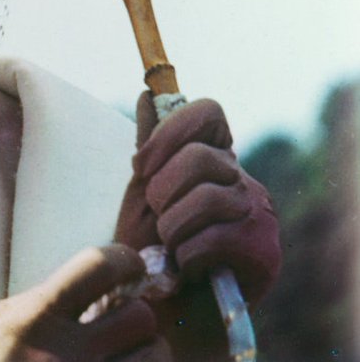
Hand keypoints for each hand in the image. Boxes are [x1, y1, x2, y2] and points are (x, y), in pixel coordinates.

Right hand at [0, 243, 171, 361]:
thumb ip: (36, 302)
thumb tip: (87, 288)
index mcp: (34, 320)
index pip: (99, 267)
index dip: (125, 261)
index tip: (130, 268)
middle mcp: (66, 357)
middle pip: (141, 318)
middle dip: (136, 321)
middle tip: (122, 328)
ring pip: (155, 360)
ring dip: (142, 357)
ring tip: (120, 357)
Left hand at [116, 94, 279, 304]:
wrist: (168, 308)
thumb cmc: (154, 246)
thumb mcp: (143, 191)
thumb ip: (148, 146)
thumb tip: (145, 95)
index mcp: (215, 155)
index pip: (208, 111)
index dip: (170, 131)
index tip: (141, 165)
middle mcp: (240, 177)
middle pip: (200, 156)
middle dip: (162, 190)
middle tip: (156, 216)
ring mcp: (256, 212)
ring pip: (206, 197)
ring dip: (172, 227)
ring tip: (169, 245)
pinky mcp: (262, 249)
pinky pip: (214, 238)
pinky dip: (186, 255)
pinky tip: (186, 267)